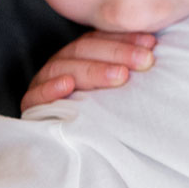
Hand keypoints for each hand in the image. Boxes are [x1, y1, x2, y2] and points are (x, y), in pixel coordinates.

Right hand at [20, 31, 155, 110]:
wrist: (78, 149)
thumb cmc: (107, 113)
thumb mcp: (120, 87)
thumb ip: (131, 67)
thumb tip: (157, 48)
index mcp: (83, 53)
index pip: (102, 38)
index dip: (126, 39)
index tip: (152, 44)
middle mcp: (63, 64)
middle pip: (85, 49)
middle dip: (118, 53)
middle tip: (144, 61)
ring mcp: (45, 82)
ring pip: (65, 68)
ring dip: (93, 70)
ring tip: (120, 76)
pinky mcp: (32, 107)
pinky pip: (36, 96)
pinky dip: (50, 89)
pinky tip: (67, 85)